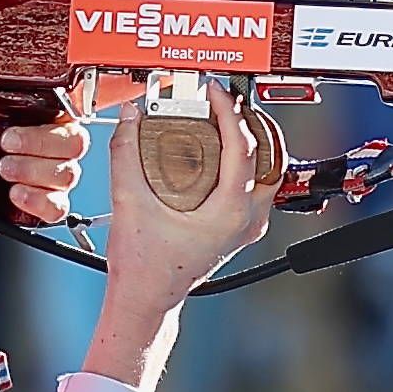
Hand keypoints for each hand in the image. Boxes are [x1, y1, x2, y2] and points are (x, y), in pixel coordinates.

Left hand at [0, 116, 89, 224]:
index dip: (44, 128)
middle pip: (75, 145)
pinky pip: (58, 208)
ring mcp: (56, 179)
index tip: (9, 135)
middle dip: (38, 147)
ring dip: (34, 173)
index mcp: (48, 117)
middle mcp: (58, 148)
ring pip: (68, 175)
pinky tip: (16, 195)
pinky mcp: (46, 206)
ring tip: (6, 171)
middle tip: (5, 150)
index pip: (71, 114)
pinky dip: (38, 202)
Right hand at [100, 82, 275, 316]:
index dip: (229, 111)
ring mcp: (246, 225)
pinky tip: (219, 150)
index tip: (213, 92)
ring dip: (249, 141)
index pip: (243, 146)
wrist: (145, 299)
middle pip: (265, 154)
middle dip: (245, 120)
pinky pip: (255, 186)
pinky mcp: (238, 227)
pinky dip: (243, 162)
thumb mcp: (129, 202)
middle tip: (223, 100)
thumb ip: (125, 153)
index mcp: (230, 212)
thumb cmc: (144, 268)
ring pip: (267, 171)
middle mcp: (246, 219)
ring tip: (224, 120)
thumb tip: (130, 117)